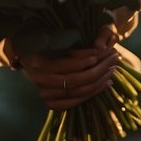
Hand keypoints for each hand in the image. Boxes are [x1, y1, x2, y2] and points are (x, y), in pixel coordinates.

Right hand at [0, 25, 119, 110]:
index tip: (103, 51)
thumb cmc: (43, 43)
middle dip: (99, 70)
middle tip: (114, 58)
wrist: (26, 58)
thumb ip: (68, 39)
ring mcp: (44, 94)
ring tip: (113, 69)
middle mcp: (40, 81)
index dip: (87, 60)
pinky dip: (93, 94)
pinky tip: (106, 84)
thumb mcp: (51, 36)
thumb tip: (97, 46)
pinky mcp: (51, 103)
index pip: (68, 65)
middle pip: (76, 80)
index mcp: (38, 63)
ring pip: (78, 92)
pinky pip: (75, 102)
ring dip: (99, 82)